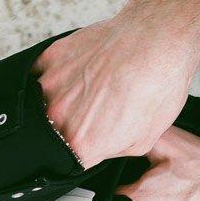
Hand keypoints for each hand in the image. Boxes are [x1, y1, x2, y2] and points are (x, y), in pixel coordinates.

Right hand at [35, 15, 199, 165]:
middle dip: (71, 127)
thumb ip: (110, 152)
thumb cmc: (157, 83)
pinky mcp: (50, 57)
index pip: (66, 161)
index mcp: (80, 143)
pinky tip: (83, 70)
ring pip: (43, 102)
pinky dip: (58, 74)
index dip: (80, 154)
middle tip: (96, 112)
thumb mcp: (143, 140)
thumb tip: (100, 150)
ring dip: (63, 99)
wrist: (158, 38)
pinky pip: (41, 73)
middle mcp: (57, 116)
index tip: (90, 145)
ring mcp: (50, 84)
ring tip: (94, 87)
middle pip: (51, 132)